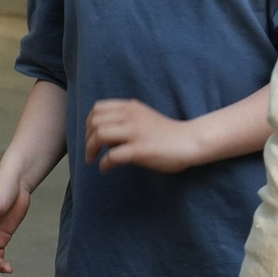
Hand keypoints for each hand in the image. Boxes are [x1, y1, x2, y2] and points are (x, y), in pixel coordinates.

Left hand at [85, 98, 202, 172]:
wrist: (189, 141)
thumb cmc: (167, 133)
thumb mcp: (143, 117)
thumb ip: (125, 120)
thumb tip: (104, 135)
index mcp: (131, 107)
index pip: (98, 109)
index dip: (89, 123)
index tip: (91, 136)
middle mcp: (130, 116)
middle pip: (95, 122)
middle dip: (87, 138)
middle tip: (91, 151)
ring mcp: (135, 132)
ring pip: (99, 135)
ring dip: (91, 149)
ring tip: (93, 160)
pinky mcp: (140, 150)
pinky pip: (112, 156)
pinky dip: (104, 164)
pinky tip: (106, 169)